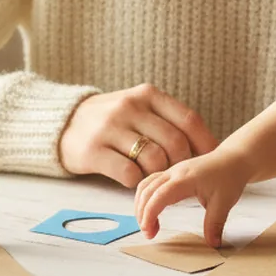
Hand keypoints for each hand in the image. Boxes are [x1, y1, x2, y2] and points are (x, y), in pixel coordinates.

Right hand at [58, 84, 217, 188]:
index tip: (211, 158)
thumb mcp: (139, 107)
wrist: (64, 124)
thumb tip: (207, 145)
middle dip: (182, 163)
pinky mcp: (93, 151)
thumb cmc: (114, 121)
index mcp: (147, 95)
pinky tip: (133, 178)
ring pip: (154, 159)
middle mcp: (130, 107)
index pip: (188, 119)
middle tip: (178, 172)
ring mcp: (110, 128)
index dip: (204, 142)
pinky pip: (129, 174)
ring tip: (154, 174)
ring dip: (159, 173)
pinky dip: (137, 181)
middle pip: (175, 143)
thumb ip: (167, 120)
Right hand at [134, 150, 253, 246]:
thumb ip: (215, 224)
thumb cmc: (229, 176)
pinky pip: (152, 183)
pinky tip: (152, 210)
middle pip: (147, 190)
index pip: (159, 196)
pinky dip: (146, 197)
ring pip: (146, 185)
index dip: (150, 214)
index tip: (149, 231)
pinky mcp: (173, 173)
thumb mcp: (224, 202)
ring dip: (141, 204)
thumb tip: (212, 244)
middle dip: (142, 213)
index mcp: (185, 179)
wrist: (234, 158)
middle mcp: (174, 172)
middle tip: (149, 233)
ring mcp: (172, 171)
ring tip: (148, 224)